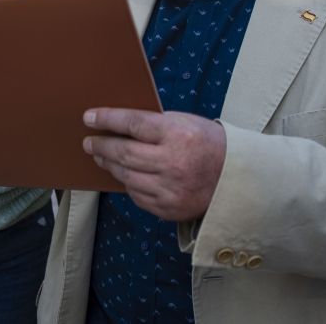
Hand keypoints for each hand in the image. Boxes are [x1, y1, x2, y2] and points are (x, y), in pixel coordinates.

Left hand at [83, 108, 225, 220]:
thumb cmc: (207, 142)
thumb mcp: (185, 122)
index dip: (107, 119)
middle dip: (101, 146)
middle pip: (125, 153)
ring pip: (127, 176)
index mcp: (177, 134)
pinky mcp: (169, 209)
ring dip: (109, 165)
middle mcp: (172, 162)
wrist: (237, 178)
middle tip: (88, 142)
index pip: (133, 124)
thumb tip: (119, 125)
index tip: (88, 117)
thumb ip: (155, 124)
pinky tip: (124, 174)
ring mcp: (170, 189)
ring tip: (100, 157)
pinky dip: (128, 183)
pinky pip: (137, 195)